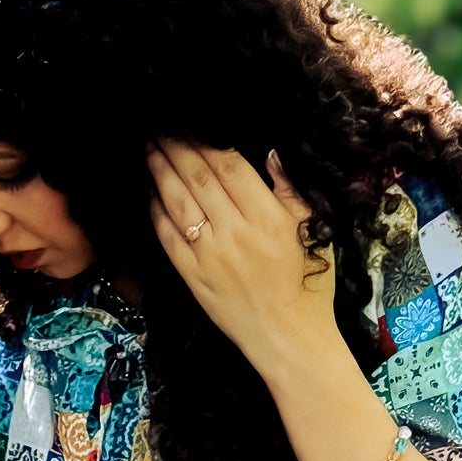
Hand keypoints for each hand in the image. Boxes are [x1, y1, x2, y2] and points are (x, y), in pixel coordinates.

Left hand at [146, 141, 338, 383]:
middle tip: (158, 126)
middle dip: (175, 147)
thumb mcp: (312, 229)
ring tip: (148, 149)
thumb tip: (271, 152)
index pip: (228, 165)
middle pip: (197, 177)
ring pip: (177, 202)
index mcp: (267, 217)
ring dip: (159, 171)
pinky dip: (156, 210)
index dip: (205, 140)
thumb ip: (290, 189)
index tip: (190, 124)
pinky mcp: (192, 276)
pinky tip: (149, 192)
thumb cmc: (308, 282)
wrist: (289, 337)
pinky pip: (167, 236)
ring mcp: (209, 255)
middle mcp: (234, 232)